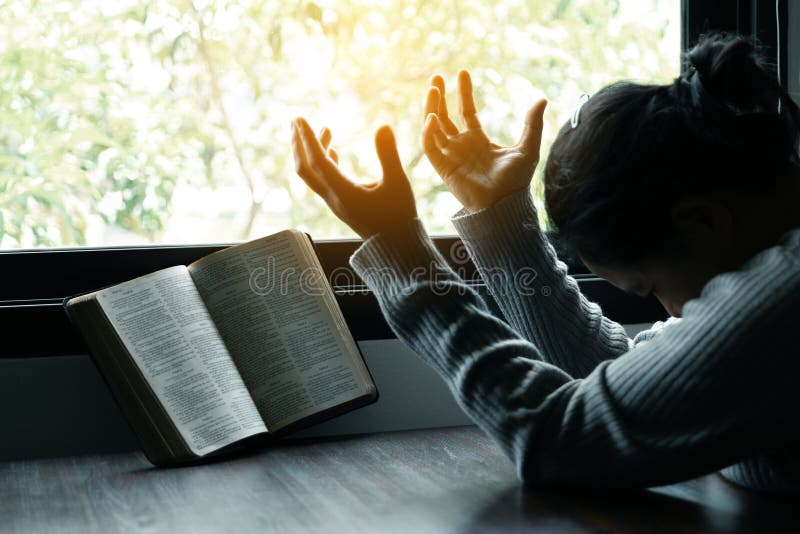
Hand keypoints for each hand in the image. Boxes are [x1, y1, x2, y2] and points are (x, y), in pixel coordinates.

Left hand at [291, 117, 417, 239]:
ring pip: (313, 175)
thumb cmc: (399, 217)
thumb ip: (388, 154)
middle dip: (299, 143)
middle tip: (296, 120)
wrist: (396, 248)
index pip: (317, 161)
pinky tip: (332, 151)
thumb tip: (383, 125)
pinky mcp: (342, 205)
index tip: (300, 119)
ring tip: (324, 129)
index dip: (308, 138)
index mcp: (343, 192)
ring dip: (312, 152)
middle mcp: (333, 197)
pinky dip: (323, 163)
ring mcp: (335, 202)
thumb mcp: (397, 183)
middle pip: (305, 169)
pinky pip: (324, 181)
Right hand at [421, 70, 546, 211]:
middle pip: (444, 117)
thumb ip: (532, 124)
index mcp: (478, 141)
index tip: (463, 72)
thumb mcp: (528, 148)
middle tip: (436, 77)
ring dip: (431, 108)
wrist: (504, 205)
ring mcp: (450, 156)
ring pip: (433, 128)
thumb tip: (541, 99)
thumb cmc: (516, 182)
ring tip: (433, 89)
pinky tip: (433, 118)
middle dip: (439, 97)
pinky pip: (430, 148)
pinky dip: (428, 133)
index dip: (464, 92)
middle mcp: (461, 146)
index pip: (466, 112)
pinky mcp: (443, 168)